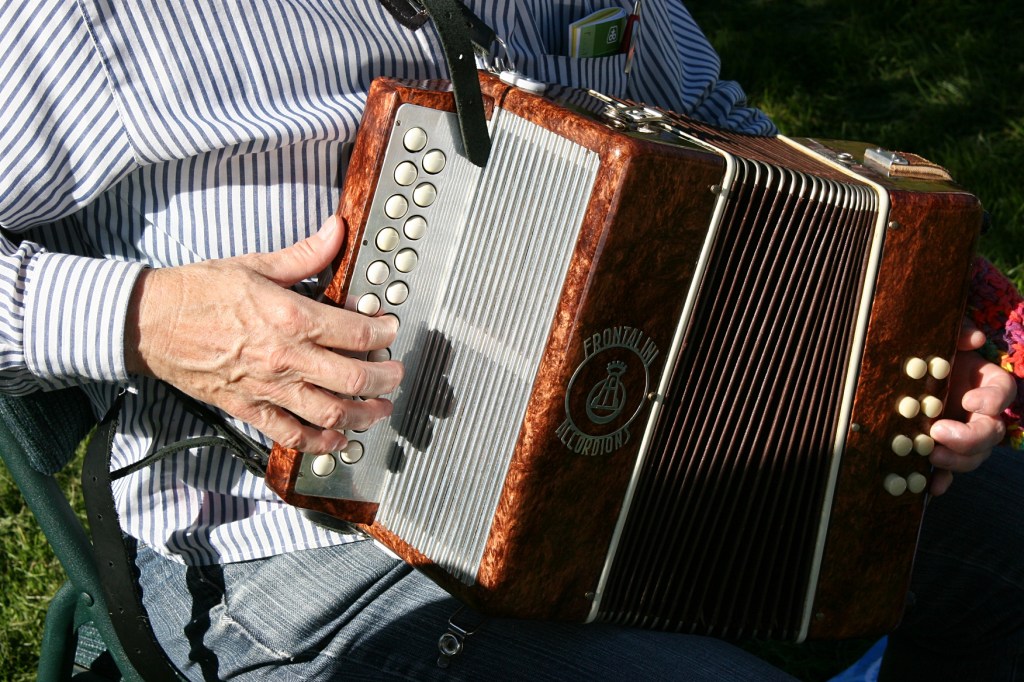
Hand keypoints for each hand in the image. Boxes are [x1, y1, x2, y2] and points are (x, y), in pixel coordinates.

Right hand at [125, 216, 402, 453]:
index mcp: (290, 317)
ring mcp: (268, 388)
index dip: (383, 333)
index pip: (355, 332)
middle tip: (396, 374)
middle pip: (353, 378)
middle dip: (384, 379)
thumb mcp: (256, 264)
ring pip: (330, 412)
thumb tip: (336, 230)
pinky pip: (291, 434)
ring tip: (380, 410)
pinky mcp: (248, 409)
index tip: (391, 330)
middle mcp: (285, 357)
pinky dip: (319, 442)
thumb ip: (304, 254)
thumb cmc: (198, 292)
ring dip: (363, 415)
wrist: (148, 322)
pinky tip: (338, 440)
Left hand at [927, 319, 1015, 494]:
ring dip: (956, 460)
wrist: (906, 372)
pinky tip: (930, 487)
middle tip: (939, 432)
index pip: (1004, 392)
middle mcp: (980, 413)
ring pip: (974, 456)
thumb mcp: (942, 338)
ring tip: (931, 455)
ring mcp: (963, 434)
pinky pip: (949, 471)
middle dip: (969, 437)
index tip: (970, 399)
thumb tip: (975, 339)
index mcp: (985, 383)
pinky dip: (942, 480)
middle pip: (990, 433)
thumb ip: (959, 333)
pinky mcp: (942, 450)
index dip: (992, 399)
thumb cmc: (930, 352)